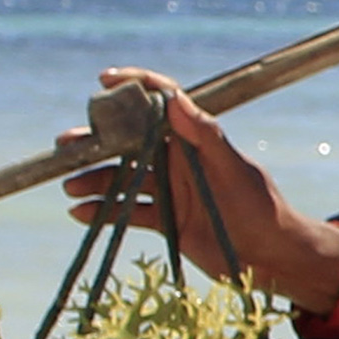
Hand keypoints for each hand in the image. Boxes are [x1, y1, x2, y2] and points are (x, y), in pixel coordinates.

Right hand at [53, 71, 338, 309]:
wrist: (273, 258)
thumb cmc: (261, 209)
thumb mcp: (234, 171)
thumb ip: (205, 136)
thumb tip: (173, 100)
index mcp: (194, 139)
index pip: (160, 102)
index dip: (133, 86)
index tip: (103, 80)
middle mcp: (178, 159)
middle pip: (129, 143)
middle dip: (95, 143)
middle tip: (65, 147)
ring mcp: (170, 189)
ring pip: (123, 178)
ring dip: (94, 180)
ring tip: (69, 185)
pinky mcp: (166, 220)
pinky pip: (128, 211)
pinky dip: (103, 212)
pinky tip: (80, 213)